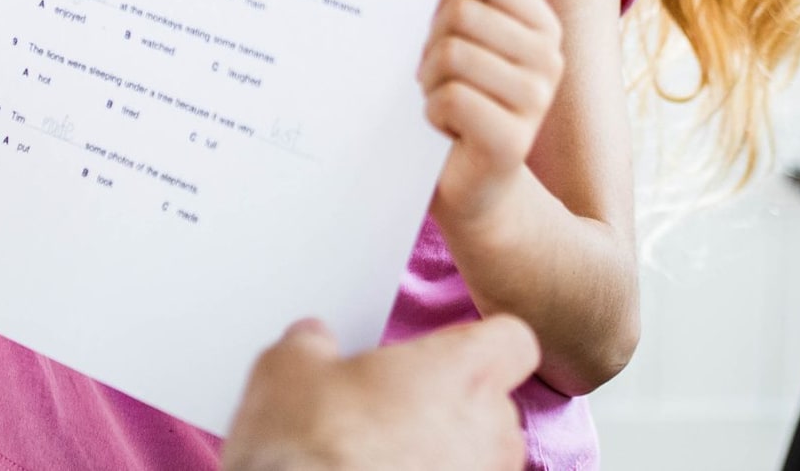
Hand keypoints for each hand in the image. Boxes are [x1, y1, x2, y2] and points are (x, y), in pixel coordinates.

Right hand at [221, 316, 535, 470]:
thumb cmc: (312, 451)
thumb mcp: (288, 369)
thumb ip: (313, 343)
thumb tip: (312, 341)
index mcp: (461, 371)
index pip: (511, 339)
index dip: (477, 343)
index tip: (442, 350)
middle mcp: (489, 430)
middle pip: (495, 403)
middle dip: (452, 404)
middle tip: (392, 408)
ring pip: (480, 459)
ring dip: (445, 456)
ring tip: (384, 458)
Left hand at [418, 0, 565, 226]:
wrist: (471, 185)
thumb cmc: (459, 103)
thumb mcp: (466, 45)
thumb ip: (466, 2)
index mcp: (542, 27)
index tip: (443, 24)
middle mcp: (549, 59)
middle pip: (460, 13)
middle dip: (430, 44)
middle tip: (437, 76)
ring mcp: (535, 100)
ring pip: (451, 54)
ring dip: (428, 81)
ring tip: (441, 102)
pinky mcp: (511, 140)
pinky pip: (449, 98)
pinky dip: (430, 113)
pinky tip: (446, 130)